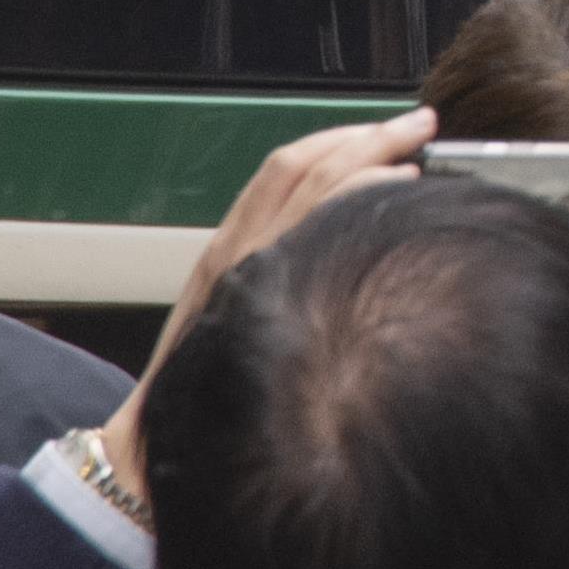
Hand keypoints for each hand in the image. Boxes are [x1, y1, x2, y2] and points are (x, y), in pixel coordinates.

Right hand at [97, 108, 439, 507]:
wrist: (152, 446)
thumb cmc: (201, 393)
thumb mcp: (234, 320)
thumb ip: (277, 282)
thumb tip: (339, 259)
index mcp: (230, 250)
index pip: (285, 170)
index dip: (337, 142)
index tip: (381, 133)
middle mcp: (237, 249)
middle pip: (304, 165)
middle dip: (365, 134)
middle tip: (416, 122)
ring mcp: (249, 267)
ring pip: (312, 183)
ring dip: (371, 153)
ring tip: (415, 147)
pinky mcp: (261, 291)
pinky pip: (314, 224)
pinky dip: (361, 194)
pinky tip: (398, 188)